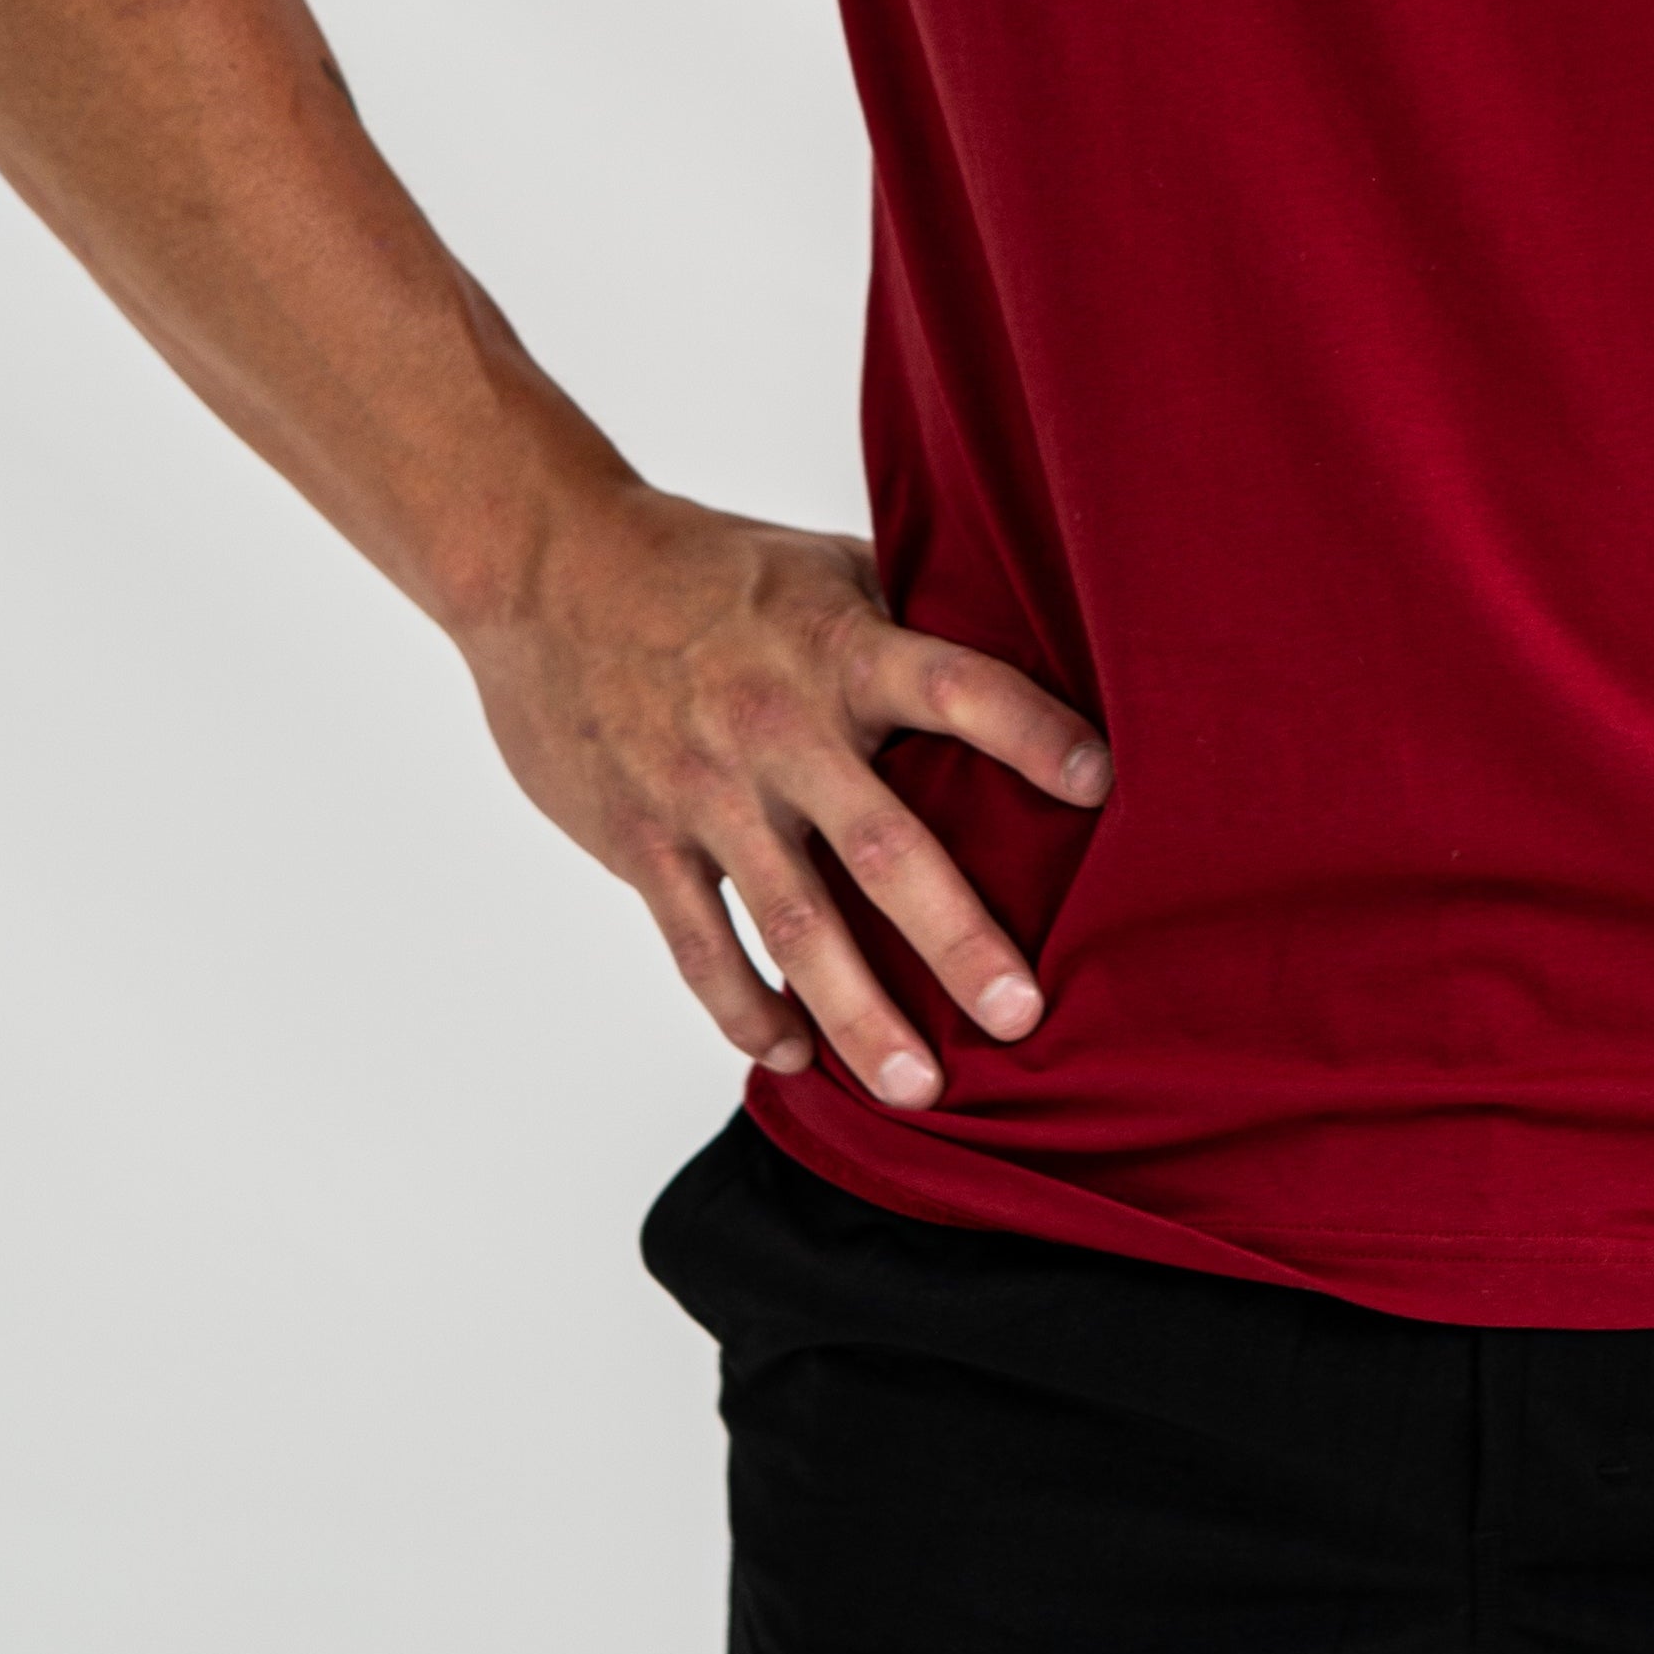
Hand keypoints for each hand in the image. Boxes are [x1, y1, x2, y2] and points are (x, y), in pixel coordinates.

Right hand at [459, 487, 1107, 1106]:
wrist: (550, 570)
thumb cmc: (706, 566)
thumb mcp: (818, 568)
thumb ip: (904, 622)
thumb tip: (1025, 648)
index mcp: (837, 644)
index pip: (955, 685)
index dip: (1029, 730)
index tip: (1103, 782)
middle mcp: (780, 723)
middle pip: (884, 843)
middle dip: (957, 936)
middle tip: (1022, 1013)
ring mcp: (707, 792)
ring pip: (794, 924)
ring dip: (859, 1013)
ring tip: (918, 1087)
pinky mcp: (643, 841)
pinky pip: (702, 946)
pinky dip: (749, 1009)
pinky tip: (795, 1054)